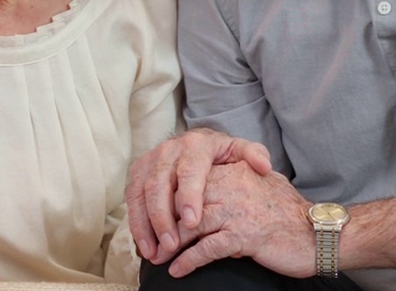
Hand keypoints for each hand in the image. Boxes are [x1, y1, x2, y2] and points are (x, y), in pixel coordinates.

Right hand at [126, 127, 272, 262]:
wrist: (193, 143)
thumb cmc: (219, 154)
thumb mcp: (238, 150)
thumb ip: (253, 155)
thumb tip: (264, 166)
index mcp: (196, 144)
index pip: (190, 170)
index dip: (189, 196)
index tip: (193, 222)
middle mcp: (169, 150)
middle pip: (159, 184)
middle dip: (163, 216)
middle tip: (172, 245)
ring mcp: (150, 160)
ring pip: (141, 193)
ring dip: (146, 224)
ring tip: (155, 252)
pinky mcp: (138, 172)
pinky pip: (131, 199)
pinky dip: (136, 224)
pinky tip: (144, 246)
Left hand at [166, 161, 313, 278]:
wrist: (318, 232)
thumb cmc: (286, 212)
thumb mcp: (256, 185)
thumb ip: (230, 183)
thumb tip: (203, 192)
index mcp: (231, 172)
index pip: (189, 182)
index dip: (168, 202)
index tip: (154, 218)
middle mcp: (231, 186)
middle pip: (182, 202)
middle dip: (162, 224)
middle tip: (148, 241)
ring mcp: (237, 211)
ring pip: (190, 225)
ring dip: (169, 244)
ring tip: (156, 258)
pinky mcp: (244, 235)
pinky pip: (207, 248)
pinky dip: (188, 261)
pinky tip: (177, 270)